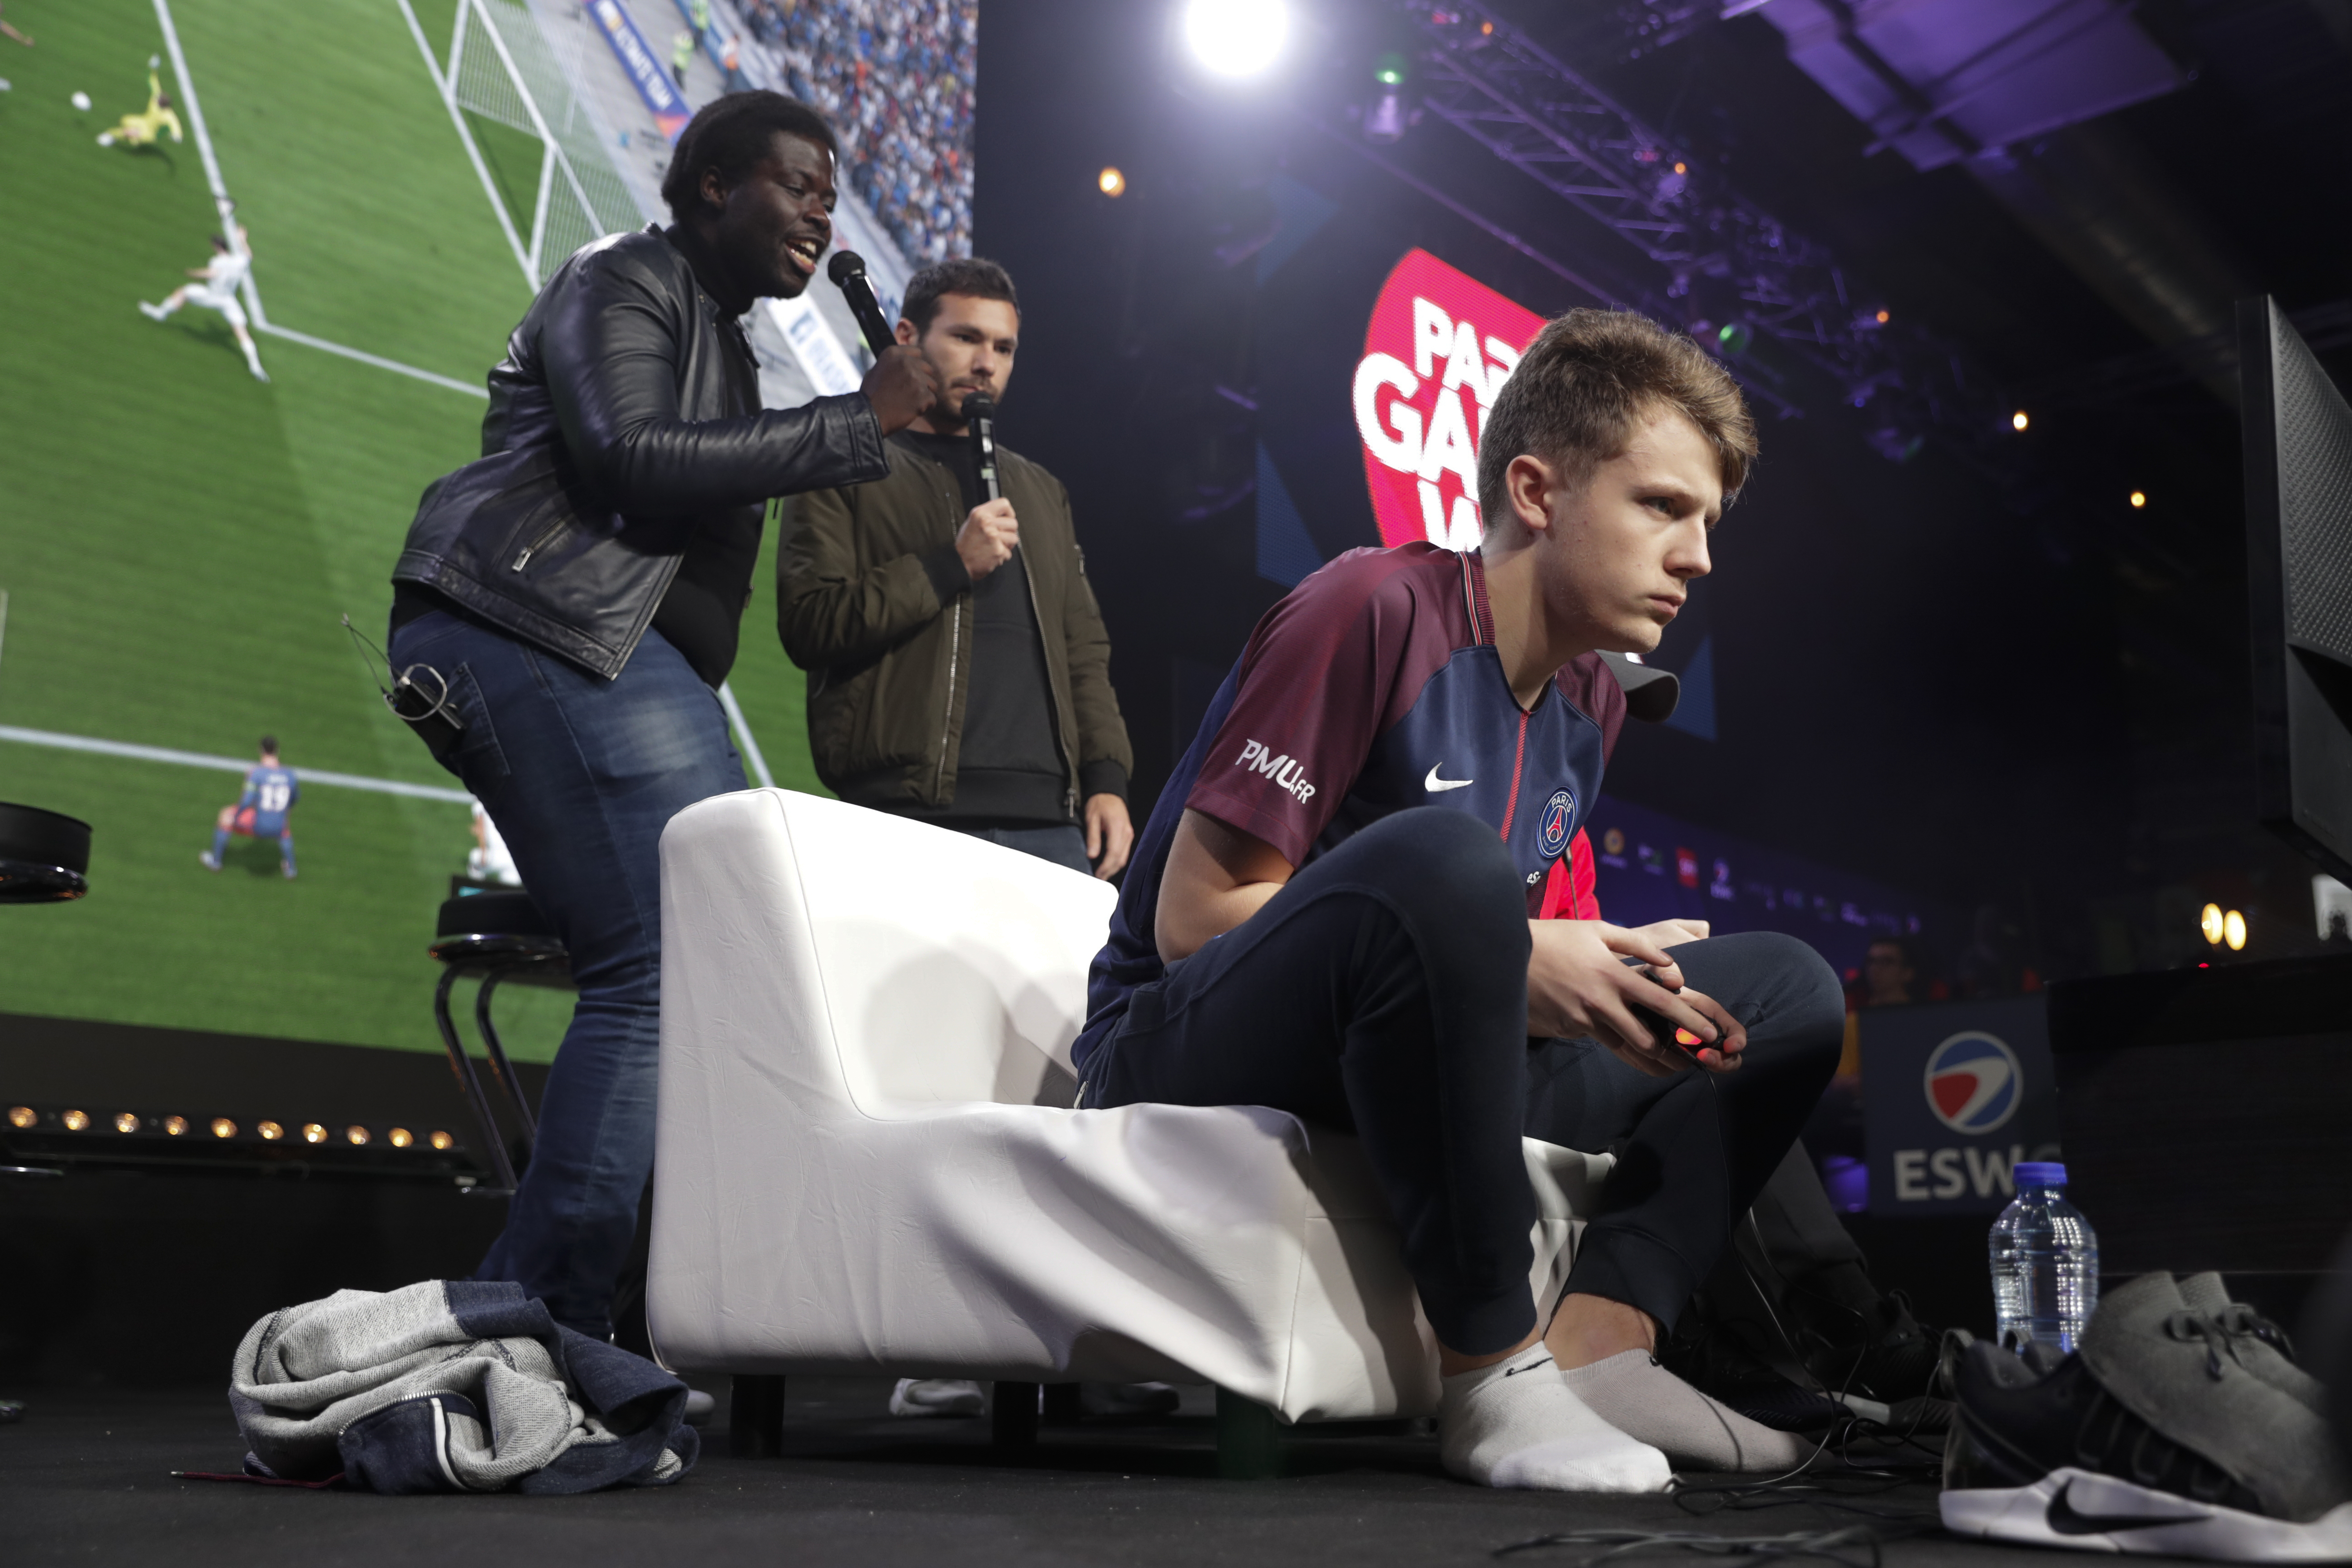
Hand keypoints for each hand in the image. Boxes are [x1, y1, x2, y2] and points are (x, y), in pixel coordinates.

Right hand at [860, 343, 941, 433]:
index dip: (915, 365)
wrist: (870, 416)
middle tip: (909, 392)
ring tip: (909, 402)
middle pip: (928, 369)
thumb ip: (891, 364)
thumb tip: (902, 361)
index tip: (909, 375)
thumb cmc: (870, 396)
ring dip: (924, 394)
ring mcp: (916, 378)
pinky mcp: (923, 395)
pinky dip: (925, 407)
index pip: (917, 352)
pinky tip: (912, 410)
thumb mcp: (875, 371)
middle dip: (922, 380)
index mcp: (893, 353)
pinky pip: (932, 400)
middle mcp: (906, 362)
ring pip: (932, 385)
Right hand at [955, 498, 1018, 579]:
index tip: (1007, 518)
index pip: (1003, 503)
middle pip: (1013, 522)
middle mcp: (987, 523)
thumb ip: (987, 517)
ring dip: (1007, 544)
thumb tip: (1002, 515)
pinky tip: (992, 555)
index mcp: (980, 514)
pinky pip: (1009, 553)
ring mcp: (993, 537)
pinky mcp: (998, 551)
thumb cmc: (964, 545)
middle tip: (1001, 537)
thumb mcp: (971, 523)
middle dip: (1010, 531)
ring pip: (1014, 538)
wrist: (959, 563)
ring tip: (995, 546)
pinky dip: (1002, 556)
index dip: (1009, 512)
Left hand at [1083, 793, 1132, 879]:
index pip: (1113, 853)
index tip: (1097, 874)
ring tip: (1102, 874)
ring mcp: (1129, 834)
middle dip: (1109, 870)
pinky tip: (1108, 865)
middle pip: (1120, 858)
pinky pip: (1124, 852)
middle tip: (1098, 878)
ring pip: (1124, 857)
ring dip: (1113, 868)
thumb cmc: (1099, 803)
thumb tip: (1091, 855)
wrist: (1109, 793)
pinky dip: (1117, 861)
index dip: (1106, 866)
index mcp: (1117, 826)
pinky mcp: (1128, 835)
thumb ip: (1092, 838)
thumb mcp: (1091, 819)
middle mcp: (1126, 832)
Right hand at [1526, 920, 1745, 1076]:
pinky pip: (1601, 1041)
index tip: (1710, 1032)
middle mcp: (1601, 1002)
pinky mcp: (1569, 1029)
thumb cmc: (1557, 938)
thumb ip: (1638, 945)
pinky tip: (1632, 1051)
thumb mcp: (1598, 930)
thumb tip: (1670, 964)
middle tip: (1691, 1059)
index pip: (1662, 1001)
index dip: (1689, 1019)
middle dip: (1672, 1051)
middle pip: (1646, 1038)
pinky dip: (1619, 1046)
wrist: (1508, 955)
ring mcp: (1583, 1019)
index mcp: (1613, 975)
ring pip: (1624, 1048)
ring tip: (1668, 1064)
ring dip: (1648, 1057)